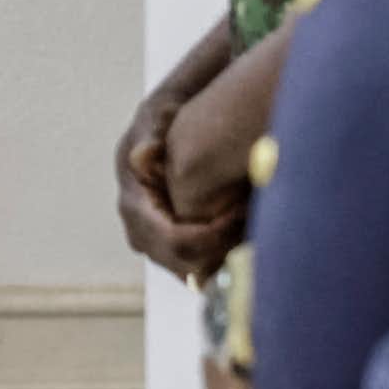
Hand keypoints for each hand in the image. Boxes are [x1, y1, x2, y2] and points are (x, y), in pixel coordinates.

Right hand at [116, 89, 243, 280]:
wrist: (166, 126)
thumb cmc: (165, 118)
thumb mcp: (157, 116)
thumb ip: (151, 134)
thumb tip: (142, 155)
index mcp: (134, 204)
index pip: (173, 240)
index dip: (210, 236)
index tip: (240, 215)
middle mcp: (141, 231)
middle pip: (185, 263)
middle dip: (223, 248)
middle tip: (254, 220)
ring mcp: (155, 244)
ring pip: (194, 272)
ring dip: (226, 255)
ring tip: (252, 223)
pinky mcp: (172, 249)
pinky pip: (200, 268)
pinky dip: (224, 257)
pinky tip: (244, 231)